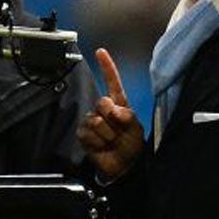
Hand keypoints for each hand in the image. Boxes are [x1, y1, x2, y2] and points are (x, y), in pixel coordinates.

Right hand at [77, 49, 144, 179]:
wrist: (124, 166)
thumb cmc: (131, 144)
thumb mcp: (135, 128)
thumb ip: (126, 115)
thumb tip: (111, 109)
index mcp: (118, 104)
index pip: (112, 82)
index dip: (106, 67)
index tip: (100, 52)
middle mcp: (103, 110)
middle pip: (102, 103)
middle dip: (112, 118)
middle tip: (119, 132)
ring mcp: (91, 121)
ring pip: (96, 121)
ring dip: (108, 135)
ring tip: (112, 141)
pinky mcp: (83, 134)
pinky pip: (88, 134)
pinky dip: (98, 142)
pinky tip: (102, 146)